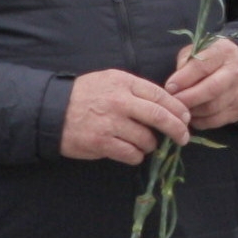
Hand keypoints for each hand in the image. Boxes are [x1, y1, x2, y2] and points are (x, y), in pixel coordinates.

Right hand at [59, 68, 190, 164]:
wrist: (51, 110)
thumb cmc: (85, 95)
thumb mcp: (110, 81)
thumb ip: (136, 90)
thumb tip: (166, 106)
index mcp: (123, 83)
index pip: (160, 95)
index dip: (177, 108)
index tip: (186, 117)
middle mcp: (119, 101)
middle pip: (159, 117)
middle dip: (177, 129)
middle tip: (184, 137)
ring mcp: (110, 123)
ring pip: (146, 139)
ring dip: (151, 145)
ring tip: (145, 144)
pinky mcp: (102, 143)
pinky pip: (131, 154)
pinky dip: (136, 156)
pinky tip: (132, 152)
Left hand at [164, 35, 237, 129]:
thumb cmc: (214, 60)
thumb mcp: (201, 51)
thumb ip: (186, 63)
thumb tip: (173, 86)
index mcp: (222, 53)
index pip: (202, 66)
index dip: (183, 78)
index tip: (169, 87)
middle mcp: (234, 72)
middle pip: (211, 89)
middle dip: (187, 98)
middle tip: (172, 102)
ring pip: (212, 108)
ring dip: (192, 111)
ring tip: (179, 109)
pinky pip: (215, 121)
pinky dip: (199, 121)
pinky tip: (191, 116)